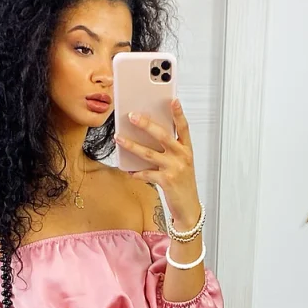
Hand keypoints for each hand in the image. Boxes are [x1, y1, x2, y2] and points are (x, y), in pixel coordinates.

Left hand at [115, 98, 200, 226]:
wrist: (188, 207)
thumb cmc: (182, 183)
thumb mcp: (180, 163)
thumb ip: (169, 150)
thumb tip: (147, 136)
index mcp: (186, 149)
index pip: (183, 127)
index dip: (178, 113)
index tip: (173, 100)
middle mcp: (182, 156)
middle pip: (162, 136)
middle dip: (146, 124)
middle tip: (132, 116)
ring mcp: (174, 168)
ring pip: (149, 153)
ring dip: (132, 145)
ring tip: (119, 138)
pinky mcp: (166, 181)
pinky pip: (146, 173)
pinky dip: (136, 172)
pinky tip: (128, 170)